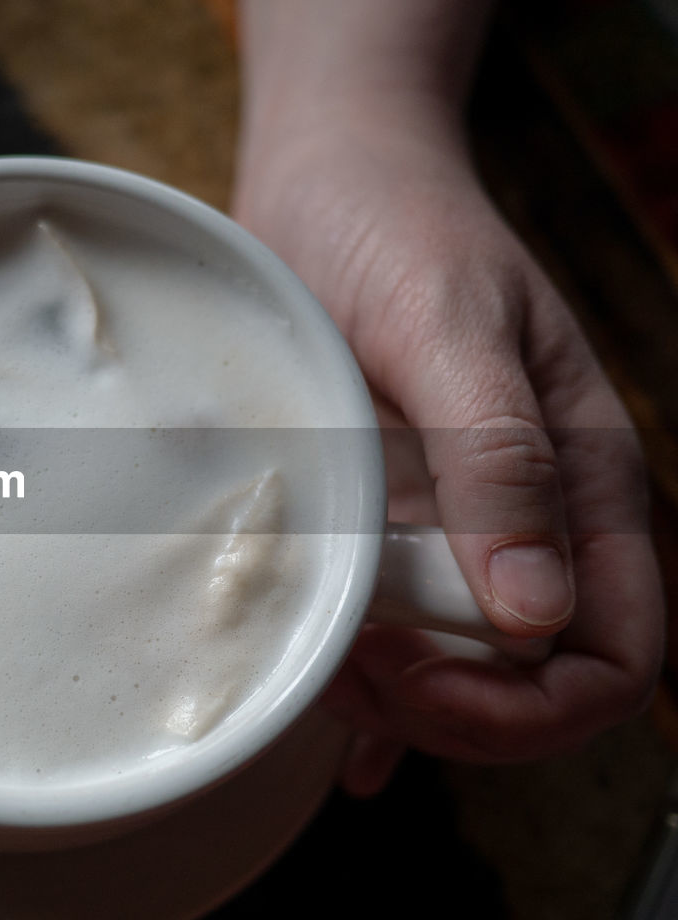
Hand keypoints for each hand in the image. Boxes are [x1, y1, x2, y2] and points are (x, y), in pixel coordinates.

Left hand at [233, 87, 662, 794]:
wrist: (330, 177)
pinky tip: (341, 733)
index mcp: (581, 486)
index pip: (615, 658)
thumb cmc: (397, 228)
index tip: (416, 671)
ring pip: (458, 673)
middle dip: (450, 713)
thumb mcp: (451, 327)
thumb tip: (532, 613)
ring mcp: (455, 528)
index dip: (527, 704)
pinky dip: (378, 697)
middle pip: (532, 687)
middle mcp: (525, 524)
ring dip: (396, 704)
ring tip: (312, 665)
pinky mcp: (387, 521)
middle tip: (343, 668)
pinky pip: (401, 636)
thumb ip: (501, 457)